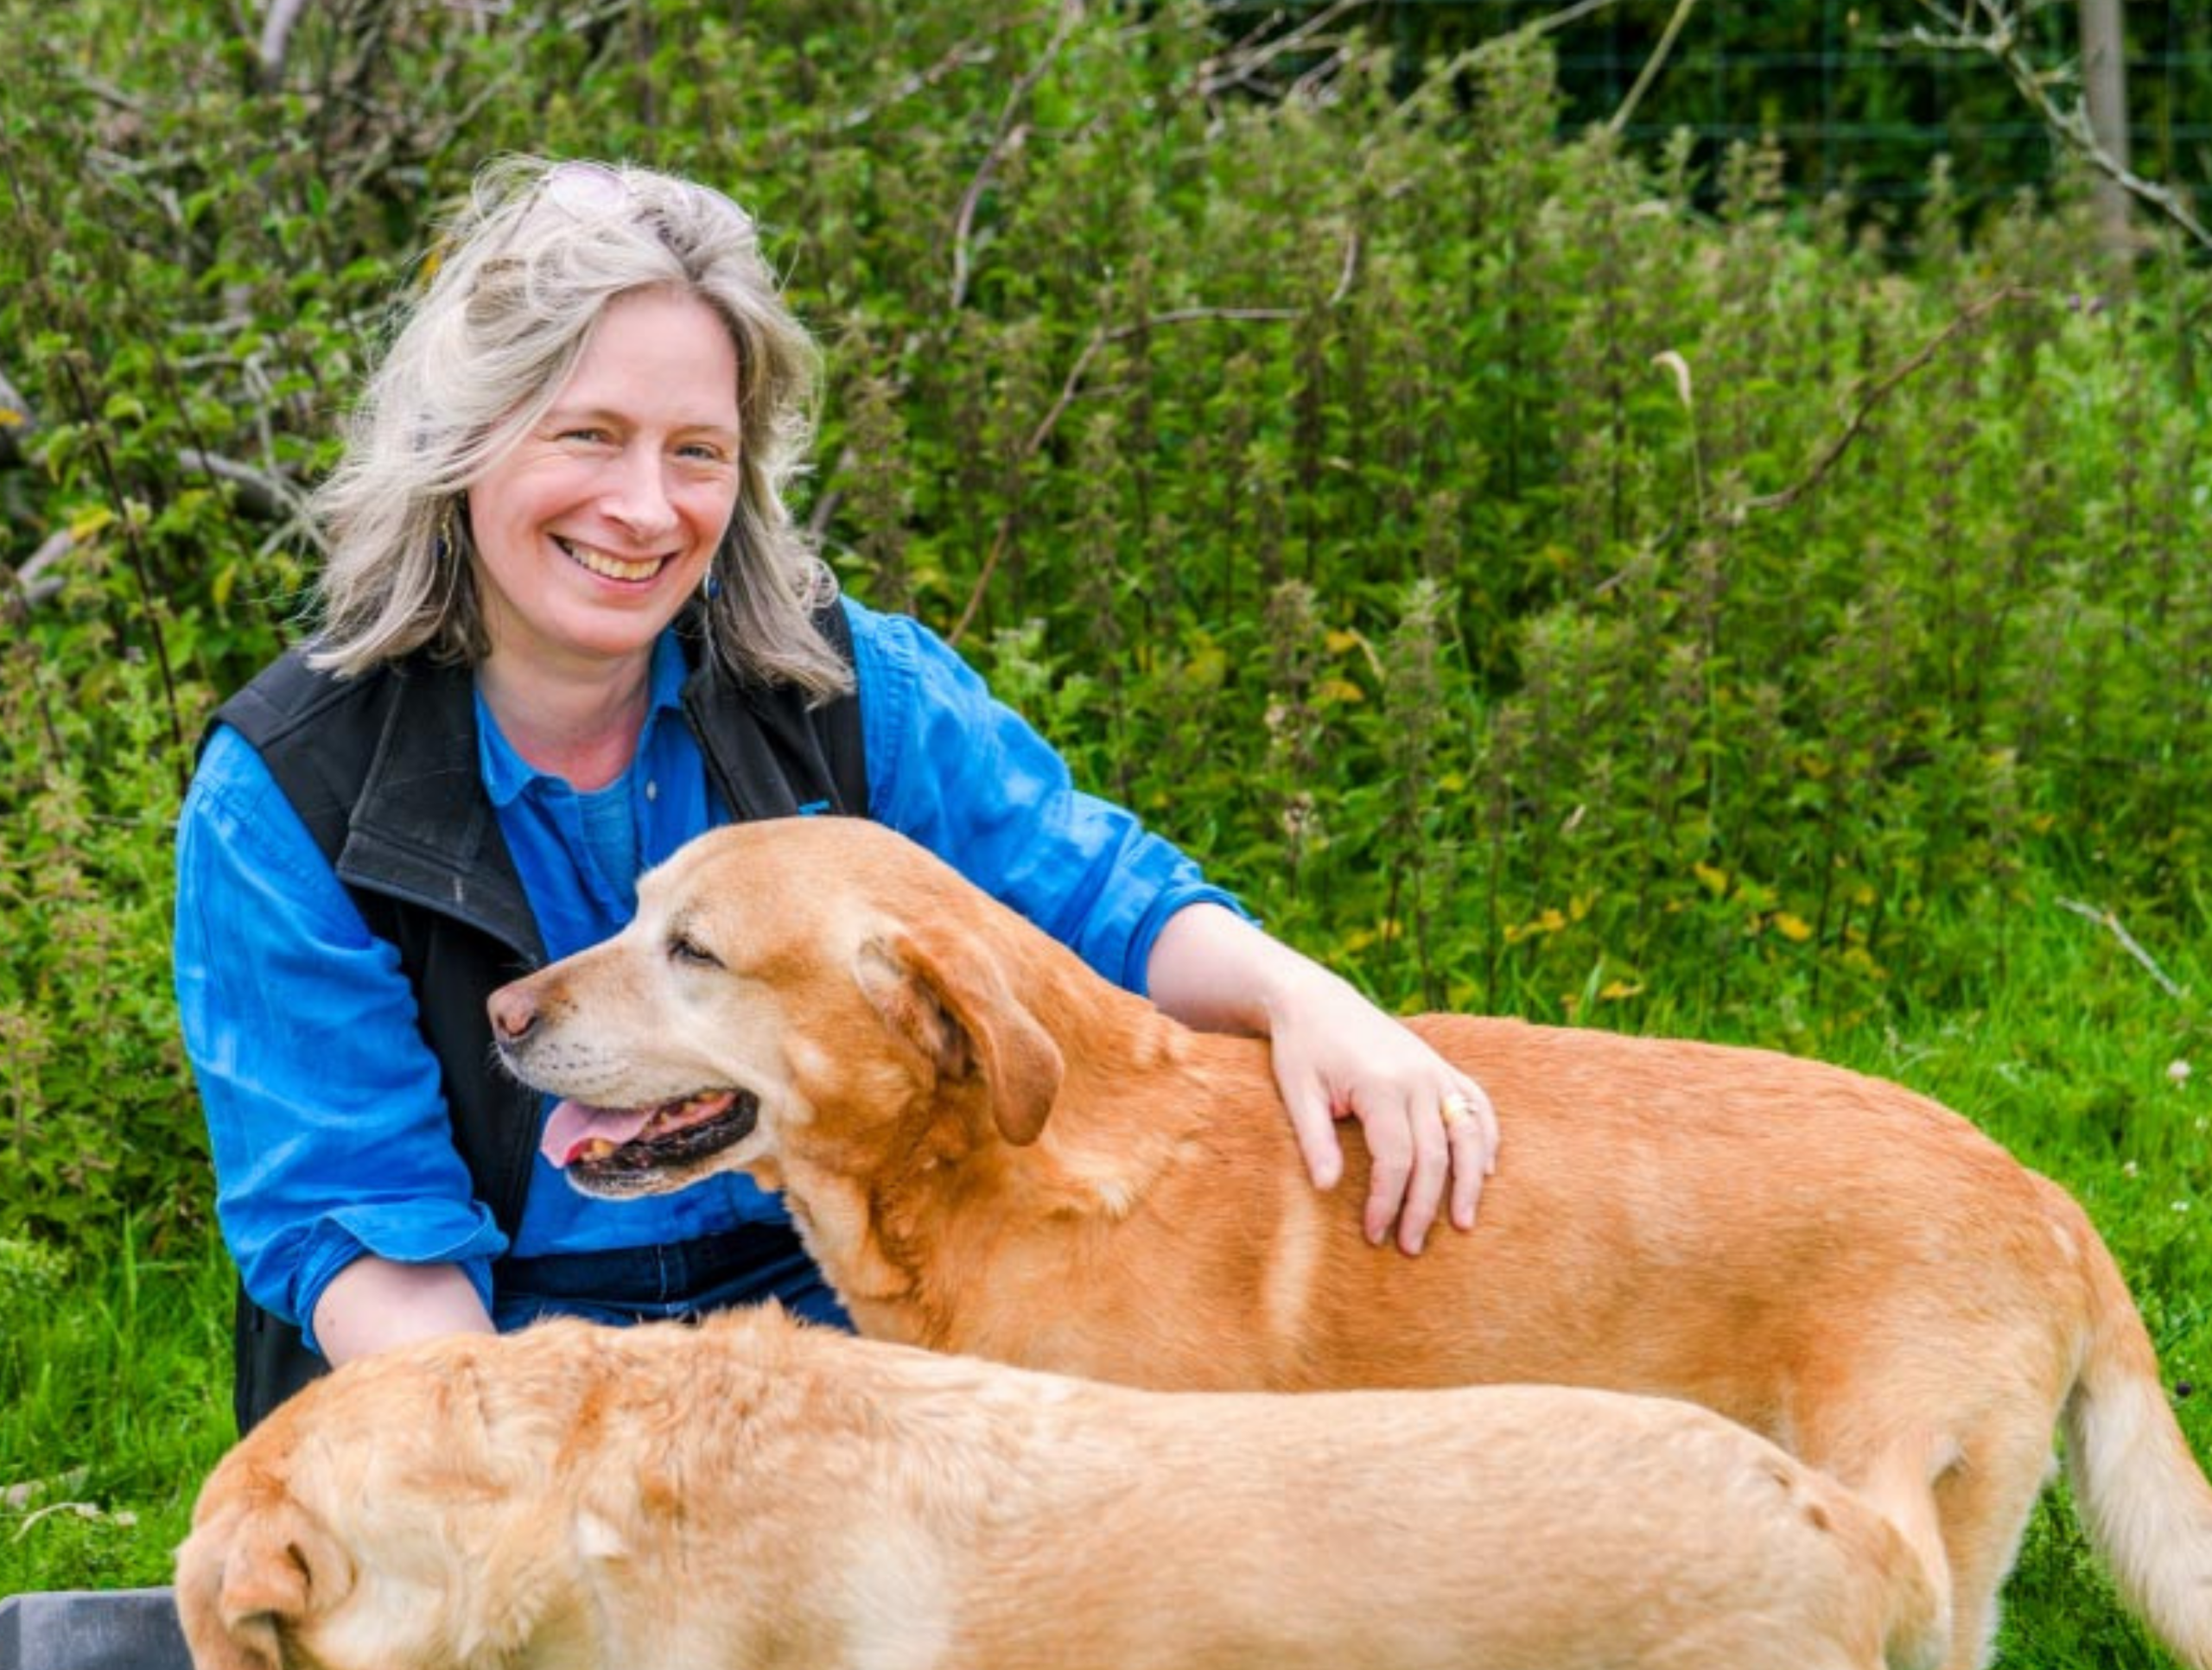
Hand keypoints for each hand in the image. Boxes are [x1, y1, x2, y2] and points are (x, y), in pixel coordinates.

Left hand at [1262, 968, 1498, 1252]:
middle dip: (1423, 1206)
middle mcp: (1418, 1078)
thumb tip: (1326, 1189)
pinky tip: (1487, 1171)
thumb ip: (1314, 1139)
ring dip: (1470, 1182)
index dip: (1387, 1202)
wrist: (1316, 1000)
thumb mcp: (1296, 1091)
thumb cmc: (1302, 1049)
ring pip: (1469, 1133)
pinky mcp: (1442, 1066)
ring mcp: (1436, 1070)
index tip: (1374, 1234)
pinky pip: (1478, 1104)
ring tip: (1462, 1223)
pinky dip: (1487, 1138)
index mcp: (1381, 1085)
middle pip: (1435, 1156)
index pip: (1395, 1159)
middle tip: (1409, 1247)